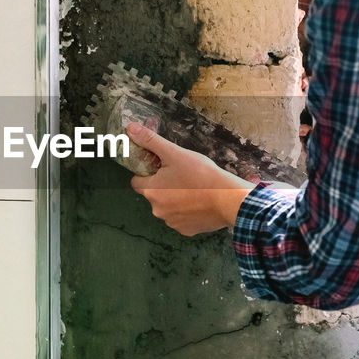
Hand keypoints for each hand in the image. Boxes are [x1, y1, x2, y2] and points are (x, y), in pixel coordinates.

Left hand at [127, 122, 255, 235]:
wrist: (228, 199)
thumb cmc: (201, 175)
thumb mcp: (175, 153)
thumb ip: (151, 141)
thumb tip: (130, 128)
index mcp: (151, 191)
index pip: (137, 182)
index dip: (147, 173)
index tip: (161, 168)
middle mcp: (157, 210)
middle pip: (154, 195)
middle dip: (164, 186)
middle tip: (182, 176)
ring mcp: (172, 222)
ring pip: (168, 207)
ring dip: (176, 199)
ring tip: (194, 188)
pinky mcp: (187, 230)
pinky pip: (182, 219)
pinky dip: (188, 212)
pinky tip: (200, 203)